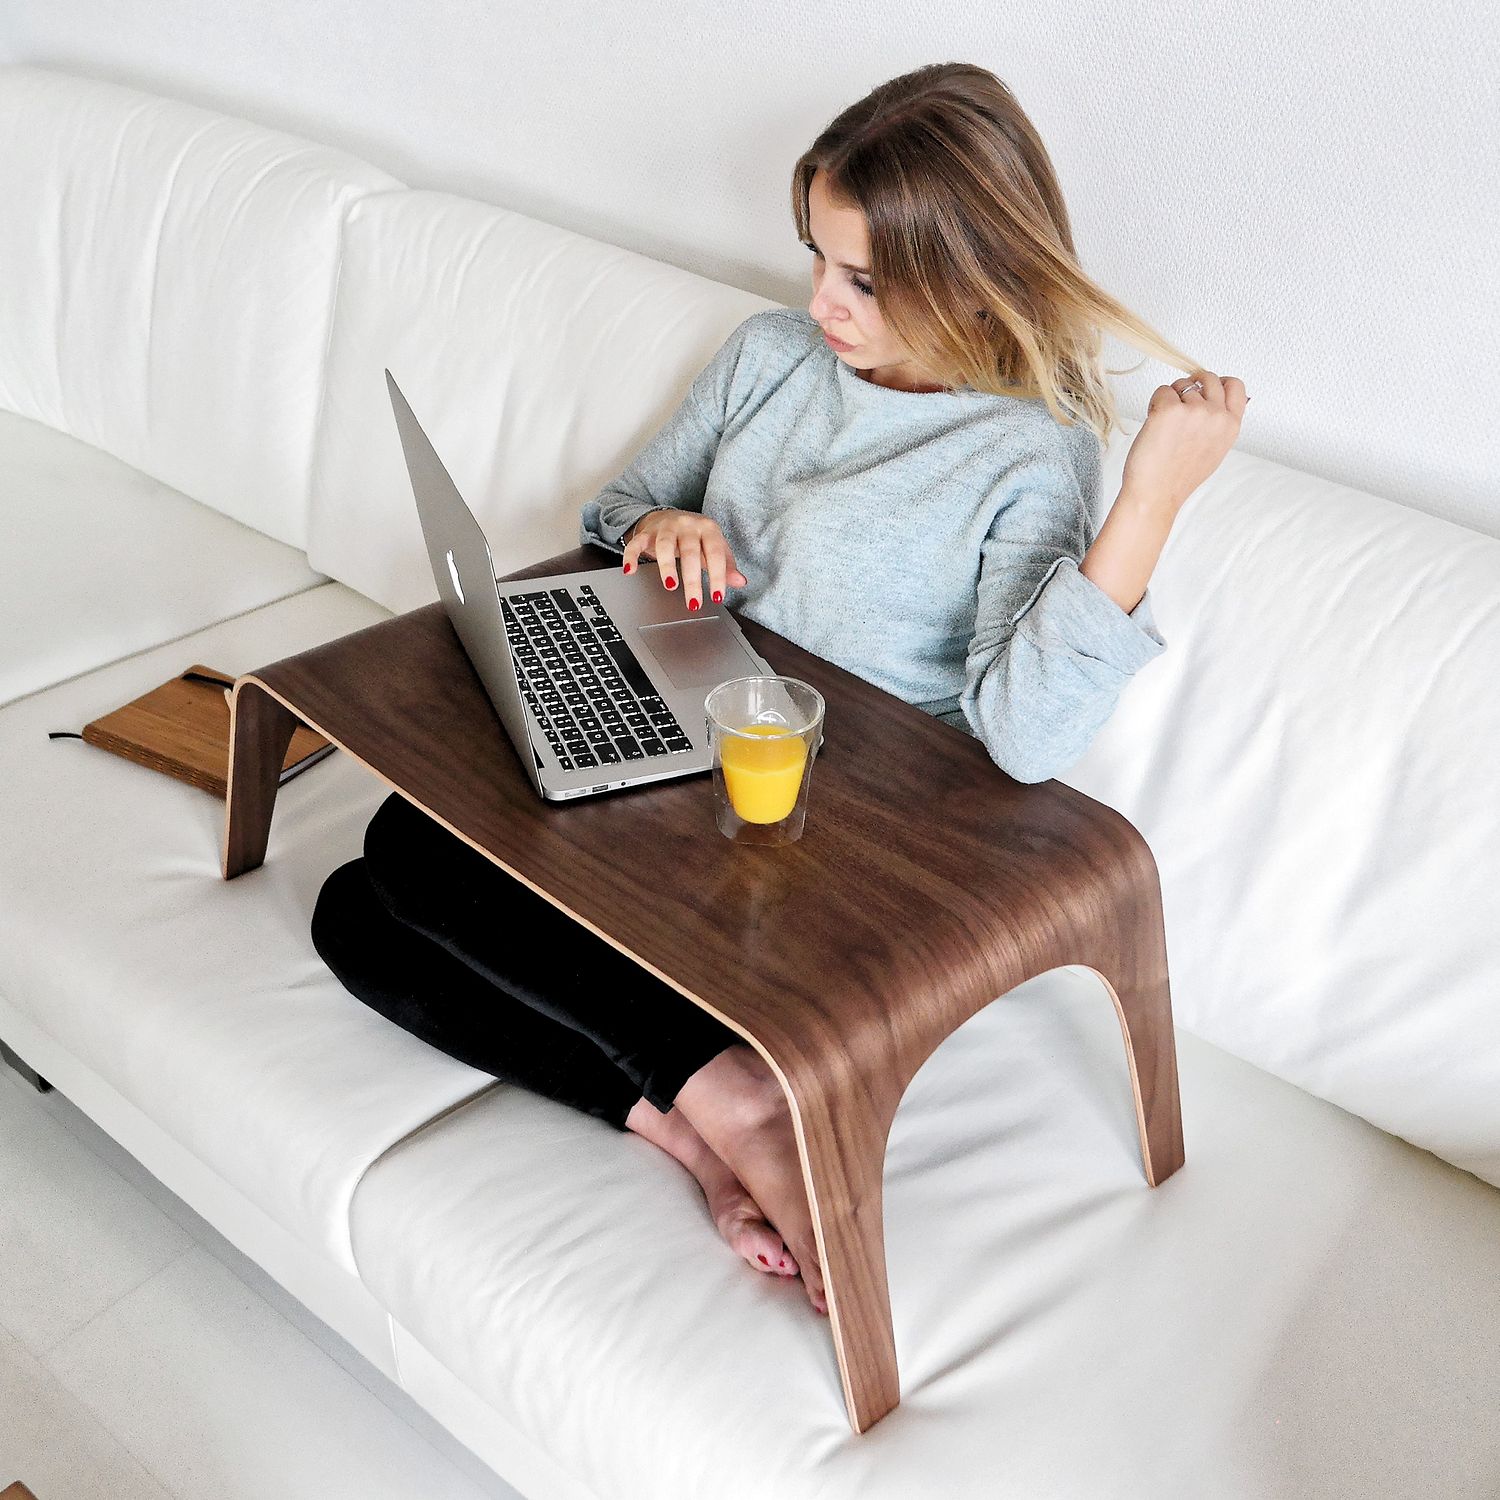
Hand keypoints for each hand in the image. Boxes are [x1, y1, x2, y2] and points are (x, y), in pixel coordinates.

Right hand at [621, 509, 747, 611]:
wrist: (668, 516)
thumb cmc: (695, 536)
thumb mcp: (713, 547)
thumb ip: (727, 565)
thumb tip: (741, 582)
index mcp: (708, 528)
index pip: (714, 552)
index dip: (718, 575)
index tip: (717, 597)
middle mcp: (687, 525)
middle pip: (690, 552)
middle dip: (692, 579)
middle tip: (694, 603)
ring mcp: (665, 528)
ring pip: (665, 546)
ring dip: (667, 566)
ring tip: (671, 586)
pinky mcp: (646, 533)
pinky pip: (637, 543)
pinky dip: (631, 556)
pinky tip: (631, 571)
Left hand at [1120, 370, 1249, 516]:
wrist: (1156, 494)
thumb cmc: (1178, 477)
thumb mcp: (1214, 450)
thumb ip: (1219, 424)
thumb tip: (1219, 400)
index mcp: (1230, 426)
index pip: (1235, 386)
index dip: (1218, 382)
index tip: (1205, 388)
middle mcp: (1216, 415)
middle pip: (1207, 378)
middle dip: (1191, 385)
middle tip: (1177, 402)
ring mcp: (1194, 410)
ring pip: (1181, 385)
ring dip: (1170, 399)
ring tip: (1164, 427)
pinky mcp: (1169, 409)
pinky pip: (1162, 390)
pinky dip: (1154, 403)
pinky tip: (1153, 425)